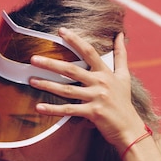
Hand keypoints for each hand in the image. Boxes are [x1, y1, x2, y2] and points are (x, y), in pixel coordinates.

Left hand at [29, 29, 145, 150]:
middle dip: (51, 64)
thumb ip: (121, 55)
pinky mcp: (92, 113)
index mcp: (105, 73)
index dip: (75, 40)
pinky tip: (39, 107)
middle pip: (72, 70)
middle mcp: (100, 83)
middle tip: (33, 59)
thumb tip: (120, 35)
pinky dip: (53, 109)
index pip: (89, 52)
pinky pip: (69, 110)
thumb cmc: (124, 102)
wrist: (129, 128)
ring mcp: (96, 98)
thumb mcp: (124, 77)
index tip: (61, 32)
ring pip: (67, 90)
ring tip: (32, 80)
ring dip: (47, 85)